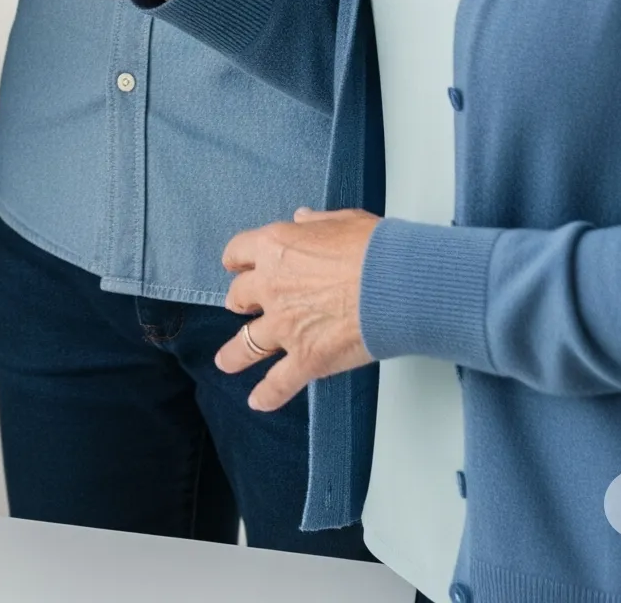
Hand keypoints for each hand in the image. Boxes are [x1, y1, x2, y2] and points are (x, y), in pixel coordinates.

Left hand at [215, 208, 378, 409]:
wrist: (395, 284)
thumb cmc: (374, 249)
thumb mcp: (341, 221)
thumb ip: (314, 223)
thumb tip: (302, 219)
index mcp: (275, 248)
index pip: (239, 252)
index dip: (237, 261)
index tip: (236, 267)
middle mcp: (271, 286)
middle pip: (240, 297)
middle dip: (240, 302)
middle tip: (242, 308)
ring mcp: (285, 326)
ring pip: (247, 344)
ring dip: (234, 354)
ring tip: (225, 362)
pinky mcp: (307, 358)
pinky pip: (279, 382)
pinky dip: (268, 395)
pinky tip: (258, 401)